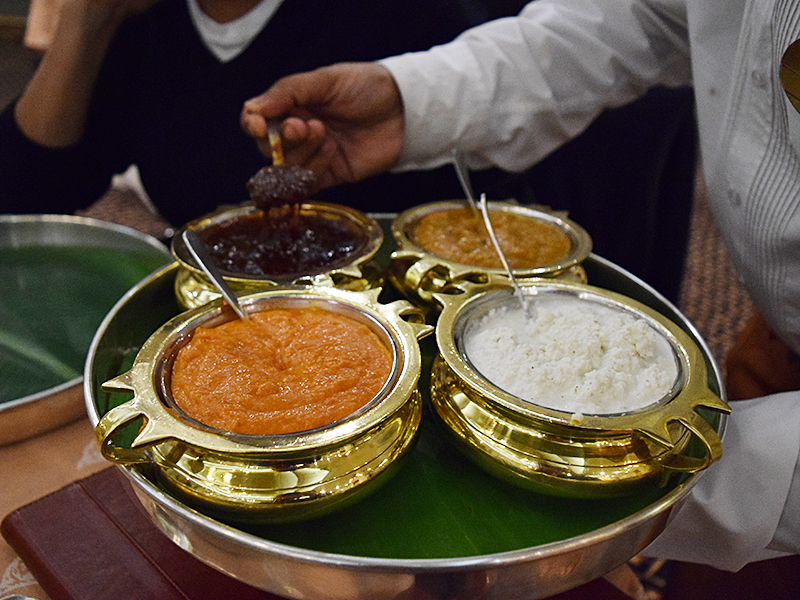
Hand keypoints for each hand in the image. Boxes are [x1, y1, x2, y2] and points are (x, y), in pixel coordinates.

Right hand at [241, 62, 404, 189]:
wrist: (404, 109)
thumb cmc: (366, 87)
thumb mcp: (325, 80)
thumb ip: (288, 92)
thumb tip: (252, 108)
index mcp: (292, 105)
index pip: (257, 119)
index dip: (253, 124)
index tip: (258, 125)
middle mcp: (298, 132)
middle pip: (269, 148)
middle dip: (283, 140)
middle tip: (304, 127)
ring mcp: (313, 155)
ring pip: (286, 168)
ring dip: (302, 153)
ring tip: (326, 135)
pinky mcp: (331, 175)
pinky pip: (308, 183)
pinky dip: (315, 169)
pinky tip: (332, 151)